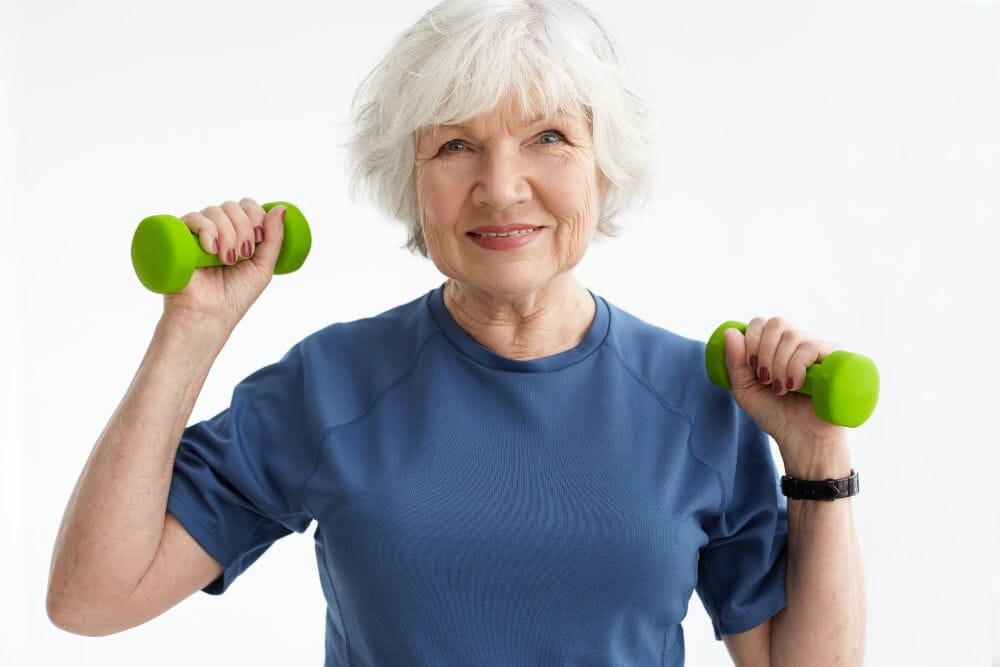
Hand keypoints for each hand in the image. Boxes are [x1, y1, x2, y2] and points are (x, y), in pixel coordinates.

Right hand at [162, 197, 285, 330]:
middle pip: (232, 206)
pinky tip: (211, 250)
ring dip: (228, 234)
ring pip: (215, 211)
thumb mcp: (263, 267)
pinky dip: (207, 230)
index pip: (247, 206)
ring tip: (227, 260)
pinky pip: (192, 218)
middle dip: (244, 228)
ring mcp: (197, 233)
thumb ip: (274, 238)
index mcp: (236, 233)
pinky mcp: (178, 238)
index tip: (258, 240)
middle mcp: (216, 229)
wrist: (208, 315)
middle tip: (243, 255)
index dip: (256, 216)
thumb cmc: (235, 295)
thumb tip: (281, 208)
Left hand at [722, 317, 848, 455]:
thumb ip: (734, 363)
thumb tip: (731, 331)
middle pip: (777, 323)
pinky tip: (794, 385)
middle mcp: (800, 342)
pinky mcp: (836, 360)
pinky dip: (796, 365)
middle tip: (765, 380)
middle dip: (763, 351)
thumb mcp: (745, 390)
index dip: (752, 339)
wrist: (802, 439)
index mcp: (779, 345)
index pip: (763, 322)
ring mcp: (820, 350)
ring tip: (781, 389)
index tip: (751, 367)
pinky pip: (811, 347)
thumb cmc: (775, 414)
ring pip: (793, 336)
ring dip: (779, 364)